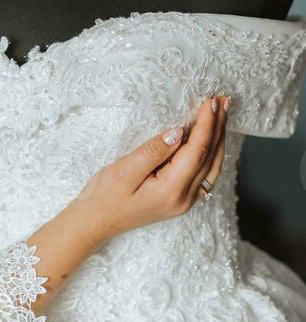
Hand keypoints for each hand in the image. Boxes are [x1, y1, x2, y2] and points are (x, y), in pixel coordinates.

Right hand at [77, 95, 228, 245]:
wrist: (97, 221)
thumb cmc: (105, 195)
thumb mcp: (124, 170)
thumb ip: (153, 151)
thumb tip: (178, 132)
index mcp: (171, 190)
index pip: (197, 150)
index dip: (206, 124)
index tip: (210, 101)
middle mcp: (184, 198)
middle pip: (210, 157)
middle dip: (218, 127)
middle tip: (223, 100)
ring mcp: (185, 201)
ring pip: (213, 166)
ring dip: (219, 139)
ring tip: (223, 115)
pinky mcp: (181, 199)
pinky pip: (206, 174)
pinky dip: (213, 153)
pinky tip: (213, 140)